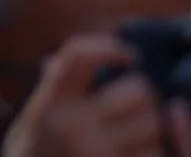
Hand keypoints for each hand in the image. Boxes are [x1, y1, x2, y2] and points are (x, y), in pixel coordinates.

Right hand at [1, 35, 163, 156]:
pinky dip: (151, 156)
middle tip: (135, 113)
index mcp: (50, 107)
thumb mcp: (30, 128)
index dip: (109, 47)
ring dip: (153, 131)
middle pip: (139, 89)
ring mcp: (97, 152)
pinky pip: (156, 153)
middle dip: (144, 99)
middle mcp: (72, 126)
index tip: (128, 56)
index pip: (78, 56)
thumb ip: (50, 94)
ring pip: (156, 123)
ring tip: (133, 142)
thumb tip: (56, 60)